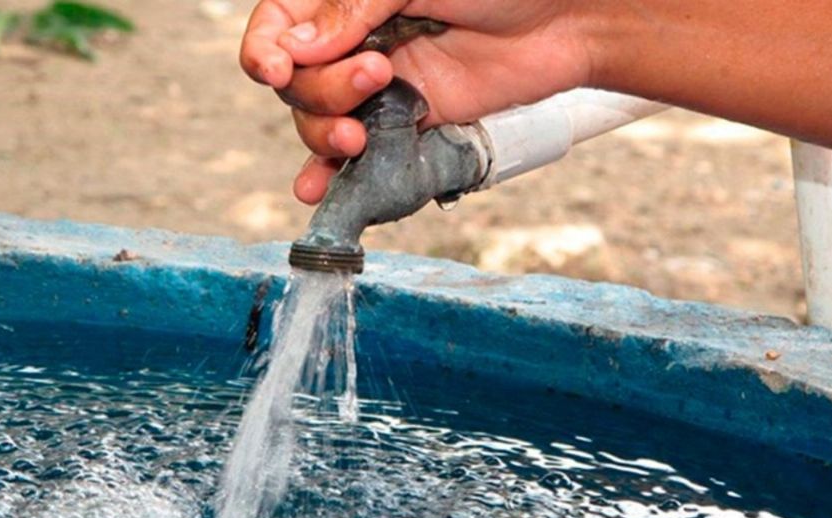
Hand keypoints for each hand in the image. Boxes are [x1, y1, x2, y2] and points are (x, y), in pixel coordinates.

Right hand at [240, 0, 591, 203]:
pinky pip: (357, 151)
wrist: (567, 18)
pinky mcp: (407, 121)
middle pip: (297, 80)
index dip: (264, 48)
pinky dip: (331, 172)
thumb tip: (296, 48)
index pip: (278, 21)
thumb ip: (353, 8)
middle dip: (322, 89)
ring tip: (362, 134)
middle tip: (377, 75)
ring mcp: (380, 83)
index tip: (274, 69)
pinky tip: (315, 187)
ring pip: (318, 119)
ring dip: (325, 132)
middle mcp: (355, 38)